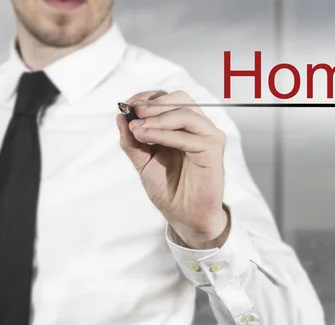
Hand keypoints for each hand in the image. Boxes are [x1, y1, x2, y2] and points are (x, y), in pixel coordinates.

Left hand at [116, 90, 228, 248]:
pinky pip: (189, 135)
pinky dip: (166, 133)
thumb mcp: (143, 162)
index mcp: (182, 127)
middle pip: (180, 98)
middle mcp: (197, 128)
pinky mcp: (213, 149)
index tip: (127, 106)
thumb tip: (120, 116)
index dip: (147, 98)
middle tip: (134, 112)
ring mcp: (208, 137)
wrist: (184, 215)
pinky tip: (149, 137)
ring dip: (158, 118)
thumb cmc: (169, 189)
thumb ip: (132, 141)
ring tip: (138, 129)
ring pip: (185, 113)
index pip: (168, 99)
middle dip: (154, 103)